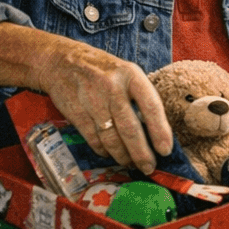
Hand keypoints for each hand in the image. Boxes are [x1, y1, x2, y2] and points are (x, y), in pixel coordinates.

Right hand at [33, 40, 170, 172]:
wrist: (63, 61)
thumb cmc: (104, 71)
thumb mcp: (127, 74)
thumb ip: (140, 98)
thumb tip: (157, 132)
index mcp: (131, 75)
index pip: (151, 107)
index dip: (160, 131)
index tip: (166, 151)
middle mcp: (112, 87)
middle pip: (130, 128)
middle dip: (141, 153)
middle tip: (149, 167)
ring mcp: (92, 100)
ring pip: (111, 137)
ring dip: (123, 156)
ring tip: (131, 164)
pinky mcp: (75, 111)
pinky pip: (93, 138)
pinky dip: (103, 150)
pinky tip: (110, 154)